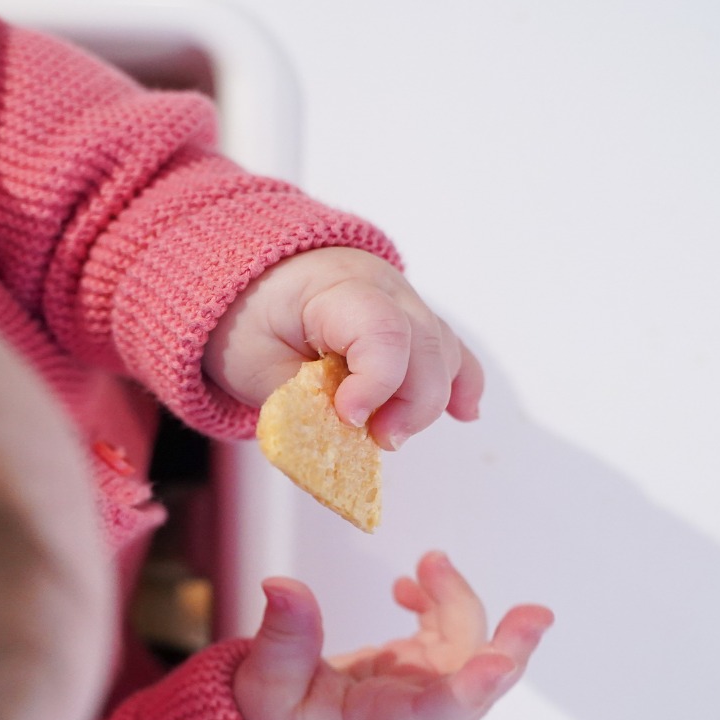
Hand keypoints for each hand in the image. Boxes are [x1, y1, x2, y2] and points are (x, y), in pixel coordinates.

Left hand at [205, 247, 482, 449]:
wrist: (255, 278)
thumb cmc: (252, 318)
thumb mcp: (254, 361)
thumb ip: (297, 402)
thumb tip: (337, 441)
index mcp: (338, 288)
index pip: (382, 331)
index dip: (376, 383)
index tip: (348, 418)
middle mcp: (386, 289)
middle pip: (426, 346)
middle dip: (410, 405)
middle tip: (377, 440)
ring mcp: (406, 304)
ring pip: (443, 352)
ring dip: (427, 402)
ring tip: (388, 434)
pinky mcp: (414, 325)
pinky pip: (451, 350)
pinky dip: (460, 383)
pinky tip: (466, 413)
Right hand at [233, 551, 552, 719]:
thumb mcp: (266, 690)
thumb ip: (282, 640)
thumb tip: (282, 583)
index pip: (434, 714)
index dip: (469, 690)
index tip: (498, 665)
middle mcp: (419, 714)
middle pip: (479, 683)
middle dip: (511, 648)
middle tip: (536, 614)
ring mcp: (427, 690)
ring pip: (469, 645)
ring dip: (458, 599)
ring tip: (429, 562)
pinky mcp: (422, 669)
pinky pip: (449, 632)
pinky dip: (438, 601)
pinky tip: (408, 585)